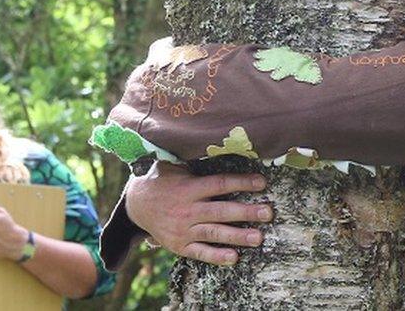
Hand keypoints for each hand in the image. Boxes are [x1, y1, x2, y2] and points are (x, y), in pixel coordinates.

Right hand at [125, 162, 272, 265]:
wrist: (136, 205)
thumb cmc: (163, 181)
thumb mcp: (175, 167)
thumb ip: (196, 164)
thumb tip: (219, 146)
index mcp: (189, 187)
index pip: (220, 184)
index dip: (242, 182)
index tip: (262, 182)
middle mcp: (188, 209)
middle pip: (221, 210)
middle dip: (246, 212)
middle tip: (268, 213)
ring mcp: (183, 229)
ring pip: (214, 233)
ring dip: (238, 236)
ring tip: (258, 238)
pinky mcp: (180, 245)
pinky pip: (200, 252)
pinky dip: (216, 256)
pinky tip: (234, 257)